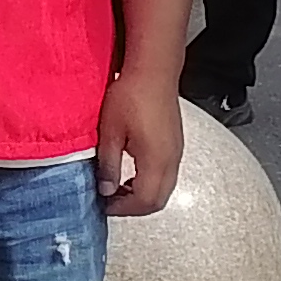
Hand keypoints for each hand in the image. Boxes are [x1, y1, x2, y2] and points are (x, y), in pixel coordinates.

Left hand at [97, 73, 184, 217]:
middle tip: (111, 201)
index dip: (123, 209)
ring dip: (143, 194)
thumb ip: (108, 164)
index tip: (104, 205)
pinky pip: (167, 174)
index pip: (144, 201)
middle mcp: (171, 160)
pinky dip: (150, 182)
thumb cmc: (131, 96)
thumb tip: (106, 189)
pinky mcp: (175, 143)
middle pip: (158, 200)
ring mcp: (176, 152)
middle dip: (134, 207)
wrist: (153, 71)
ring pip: (164, 188)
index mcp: (156, 160)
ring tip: (118, 187)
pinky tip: (131, 172)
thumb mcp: (110, 132)